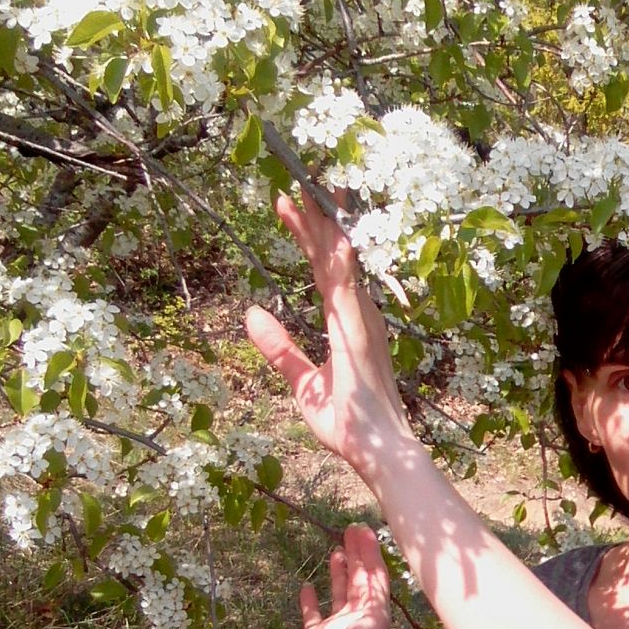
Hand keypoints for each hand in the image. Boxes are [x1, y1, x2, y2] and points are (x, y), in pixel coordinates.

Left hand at [244, 193, 412, 482]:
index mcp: (346, 323)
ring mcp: (361, 320)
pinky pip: (346, 284)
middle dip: (314, 216)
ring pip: (341, 259)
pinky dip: (338, 255)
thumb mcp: (301, 382)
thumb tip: (251, 314)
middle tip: (296, 176)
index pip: (321, 269)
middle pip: (333, 254)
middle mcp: (358, 314)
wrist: (377, 453)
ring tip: (310, 185)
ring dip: (325, 223)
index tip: (284, 205)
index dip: (304, 236)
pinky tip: (328, 228)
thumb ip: (279, 348)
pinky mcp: (359, 331)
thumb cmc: (348, 424)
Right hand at [293, 524, 393, 628]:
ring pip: (338, 592)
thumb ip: (373, 590)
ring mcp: (335, 625)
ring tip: (336, 550)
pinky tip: (307, 584)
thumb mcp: (373, 618)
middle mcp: (357, 616)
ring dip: (338, 572)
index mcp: (375, 611)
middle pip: (359, 579)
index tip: (363, 529)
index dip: (370, 552)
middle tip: (350, 529)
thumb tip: (374, 564)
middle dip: (357, 554)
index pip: (375, 575)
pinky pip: (312, 613)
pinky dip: (310, 599)